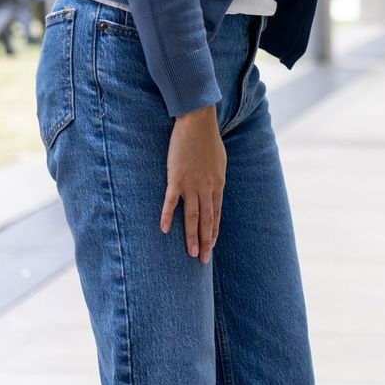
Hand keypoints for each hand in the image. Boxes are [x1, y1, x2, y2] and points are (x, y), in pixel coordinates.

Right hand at [161, 104, 225, 264]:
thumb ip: (217, 178)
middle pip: (206, 220)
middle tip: (203, 260)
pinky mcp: (176, 178)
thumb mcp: (220, 163)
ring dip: (191, 236)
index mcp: (218, 185)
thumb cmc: (209, 141)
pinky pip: (171, 201)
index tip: (212, 247)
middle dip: (205, 241)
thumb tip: (216, 188)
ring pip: (192, 215)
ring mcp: (192, 184)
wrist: (198, 124)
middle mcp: (207, 188)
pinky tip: (165, 230)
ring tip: (192, 254)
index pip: (216, 214)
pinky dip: (168, 216)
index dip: (213, 232)